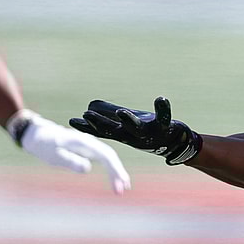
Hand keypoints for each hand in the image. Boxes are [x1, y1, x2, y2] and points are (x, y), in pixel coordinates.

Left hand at [7, 109, 131, 193]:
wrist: (37, 134)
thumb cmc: (44, 145)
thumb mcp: (54, 154)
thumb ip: (70, 160)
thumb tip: (87, 168)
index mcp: (84, 142)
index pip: (106, 156)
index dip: (115, 170)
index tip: (119, 186)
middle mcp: (90, 142)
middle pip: (110, 156)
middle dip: (118, 173)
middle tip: (123, 190)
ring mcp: (89, 145)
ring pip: (108, 157)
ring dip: (116, 171)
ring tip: (122, 187)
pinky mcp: (87, 150)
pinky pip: (103, 159)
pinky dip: (110, 168)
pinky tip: (114, 178)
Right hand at [71, 97, 201, 165]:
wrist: (172, 144)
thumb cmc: (146, 131)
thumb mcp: (124, 123)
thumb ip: (109, 114)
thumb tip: (91, 104)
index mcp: (122, 134)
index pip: (102, 130)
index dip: (87, 127)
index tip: (72, 121)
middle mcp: (133, 135)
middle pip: (114, 131)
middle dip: (101, 123)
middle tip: (87, 114)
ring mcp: (149, 133)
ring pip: (137, 127)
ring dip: (129, 119)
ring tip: (121, 111)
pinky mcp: (165, 128)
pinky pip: (164, 117)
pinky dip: (163, 109)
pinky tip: (160, 99)